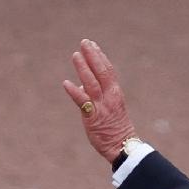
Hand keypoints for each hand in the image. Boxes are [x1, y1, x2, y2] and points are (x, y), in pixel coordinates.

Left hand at [62, 38, 139, 164]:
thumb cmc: (115, 127)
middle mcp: (109, 96)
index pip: (108, 70)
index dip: (100, 56)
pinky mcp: (93, 117)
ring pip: (91, 83)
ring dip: (83, 68)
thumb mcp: (109, 106)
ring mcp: (101, 106)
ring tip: (75, 55)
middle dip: (93, 56)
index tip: (92, 44)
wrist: (122, 146)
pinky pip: (83, 103)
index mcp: (115, 93)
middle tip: (84, 42)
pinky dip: (74, 92)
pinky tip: (66, 83)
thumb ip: (96, 94)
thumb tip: (80, 84)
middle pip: (101, 71)